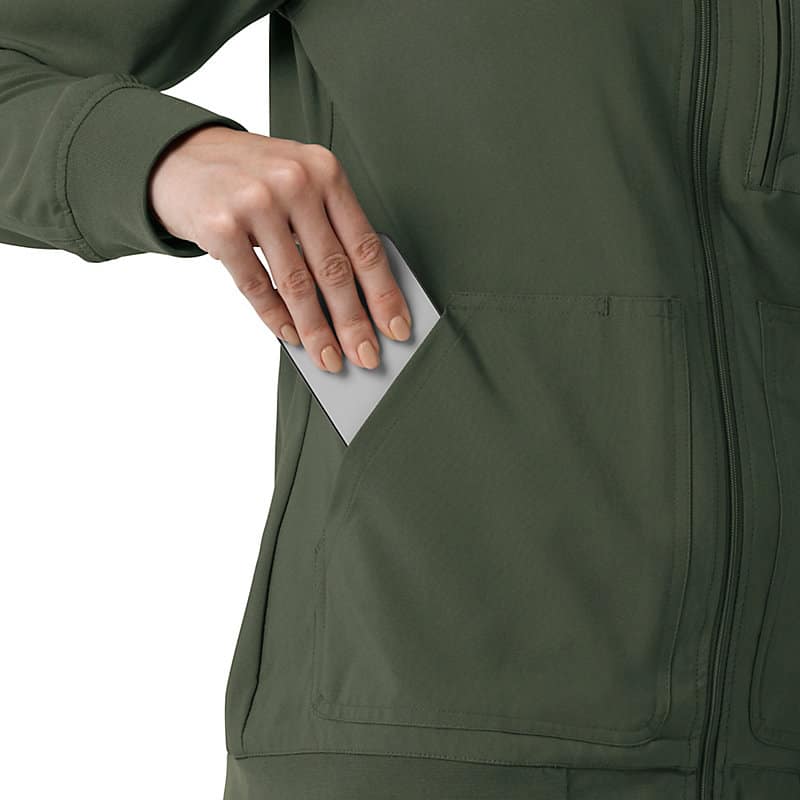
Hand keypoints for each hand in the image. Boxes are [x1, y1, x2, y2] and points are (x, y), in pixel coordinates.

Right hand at [147, 125, 411, 371]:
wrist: (181, 157)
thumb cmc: (253, 178)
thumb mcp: (301, 183)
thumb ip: (330, 227)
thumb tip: (360, 299)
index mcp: (325, 172)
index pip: (365, 246)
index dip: (384, 294)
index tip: (397, 328)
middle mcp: (295, 182)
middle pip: (335, 270)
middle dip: (354, 322)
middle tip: (366, 356)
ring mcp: (255, 202)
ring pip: (297, 284)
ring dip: (317, 331)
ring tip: (330, 358)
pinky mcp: (220, 226)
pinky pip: (256, 286)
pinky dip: (276, 318)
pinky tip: (291, 337)